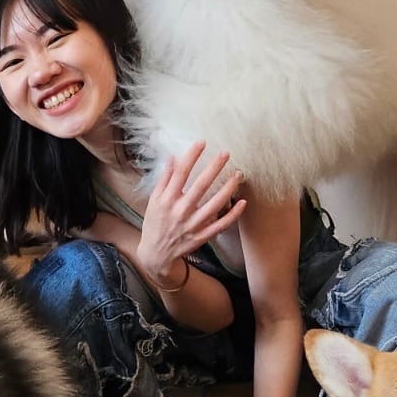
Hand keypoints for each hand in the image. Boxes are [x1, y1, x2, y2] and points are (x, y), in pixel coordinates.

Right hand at [138, 143, 246, 285]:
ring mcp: (192, 224)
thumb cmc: (154, 224)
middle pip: (201, 185)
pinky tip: (242, 202)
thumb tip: (172, 158)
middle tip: (226, 153)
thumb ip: (164, 179)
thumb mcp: (154, 200)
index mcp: (167, 200)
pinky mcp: (202, 236)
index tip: (202, 142)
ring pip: (214, 204)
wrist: (156, 254)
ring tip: (238, 174)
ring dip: (228, 188)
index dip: (192, 156)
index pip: (180, 173)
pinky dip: (232, 214)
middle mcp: (180, 211)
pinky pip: (220, 224)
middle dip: (214, 168)